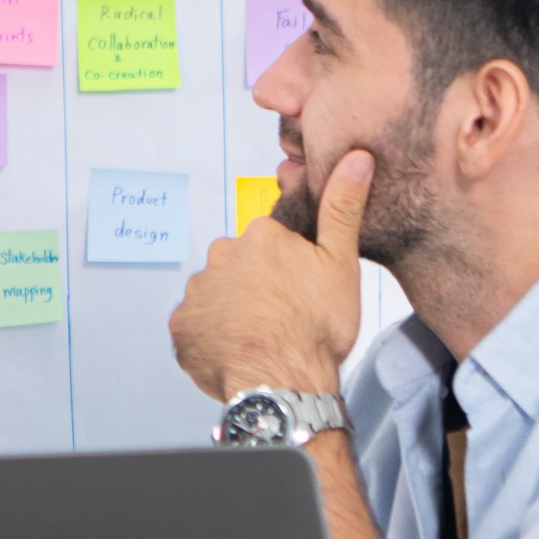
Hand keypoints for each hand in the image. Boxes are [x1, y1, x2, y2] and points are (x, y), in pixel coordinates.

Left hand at [168, 150, 370, 402]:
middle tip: (282, 317)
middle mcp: (221, 255)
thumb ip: (342, 208)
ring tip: (260, 337)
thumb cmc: (316, 327)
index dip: (288, 268)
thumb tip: (356, 157)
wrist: (282, 381)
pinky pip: (196, 325)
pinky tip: (235, 350)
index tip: (301, 292)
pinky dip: (212, 336)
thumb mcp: (341, 262)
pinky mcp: (181, 326)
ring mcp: (198, 291)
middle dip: (257, 286)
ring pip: (218, 295)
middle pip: (240, 267)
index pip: (271, 243)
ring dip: (233, 311)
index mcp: (261, 235)